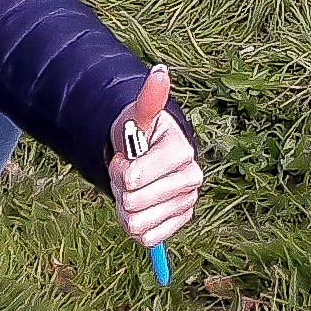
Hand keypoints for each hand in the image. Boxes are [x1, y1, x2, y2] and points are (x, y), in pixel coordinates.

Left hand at [110, 69, 202, 248]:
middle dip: (120, 189)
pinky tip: (141, 208)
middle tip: (127, 175)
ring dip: (125, 208)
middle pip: (132, 203)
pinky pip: (147, 239)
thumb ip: (149, 99)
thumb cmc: (140, 136)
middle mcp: (192, 179)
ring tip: (134, 190)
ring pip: (136, 224)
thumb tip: (159, 72)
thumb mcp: (138, 117)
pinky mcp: (180, 223)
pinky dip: (135, 227)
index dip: (119, 170)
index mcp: (181, 152)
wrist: (147, 156)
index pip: (133, 178)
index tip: (124, 158)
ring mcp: (187, 203)